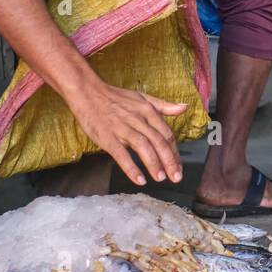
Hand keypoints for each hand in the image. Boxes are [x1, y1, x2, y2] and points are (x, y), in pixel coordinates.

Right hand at [69, 79, 186, 185]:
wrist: (88, 93)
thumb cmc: (115, 97)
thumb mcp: (142, 98)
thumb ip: (163, 106)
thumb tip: (183, 108)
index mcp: (148, 111)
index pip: (166, 134)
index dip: (174, 152)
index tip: (179, 166)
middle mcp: (137, 119)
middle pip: (158, 142)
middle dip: (169, 161)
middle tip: (175, 177)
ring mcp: (122, 128)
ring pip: (143, 147)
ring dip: (154, 164)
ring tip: (160, 178)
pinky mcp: (107, 137)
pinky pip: (121, 154)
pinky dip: (131, 168)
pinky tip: (139, 179)